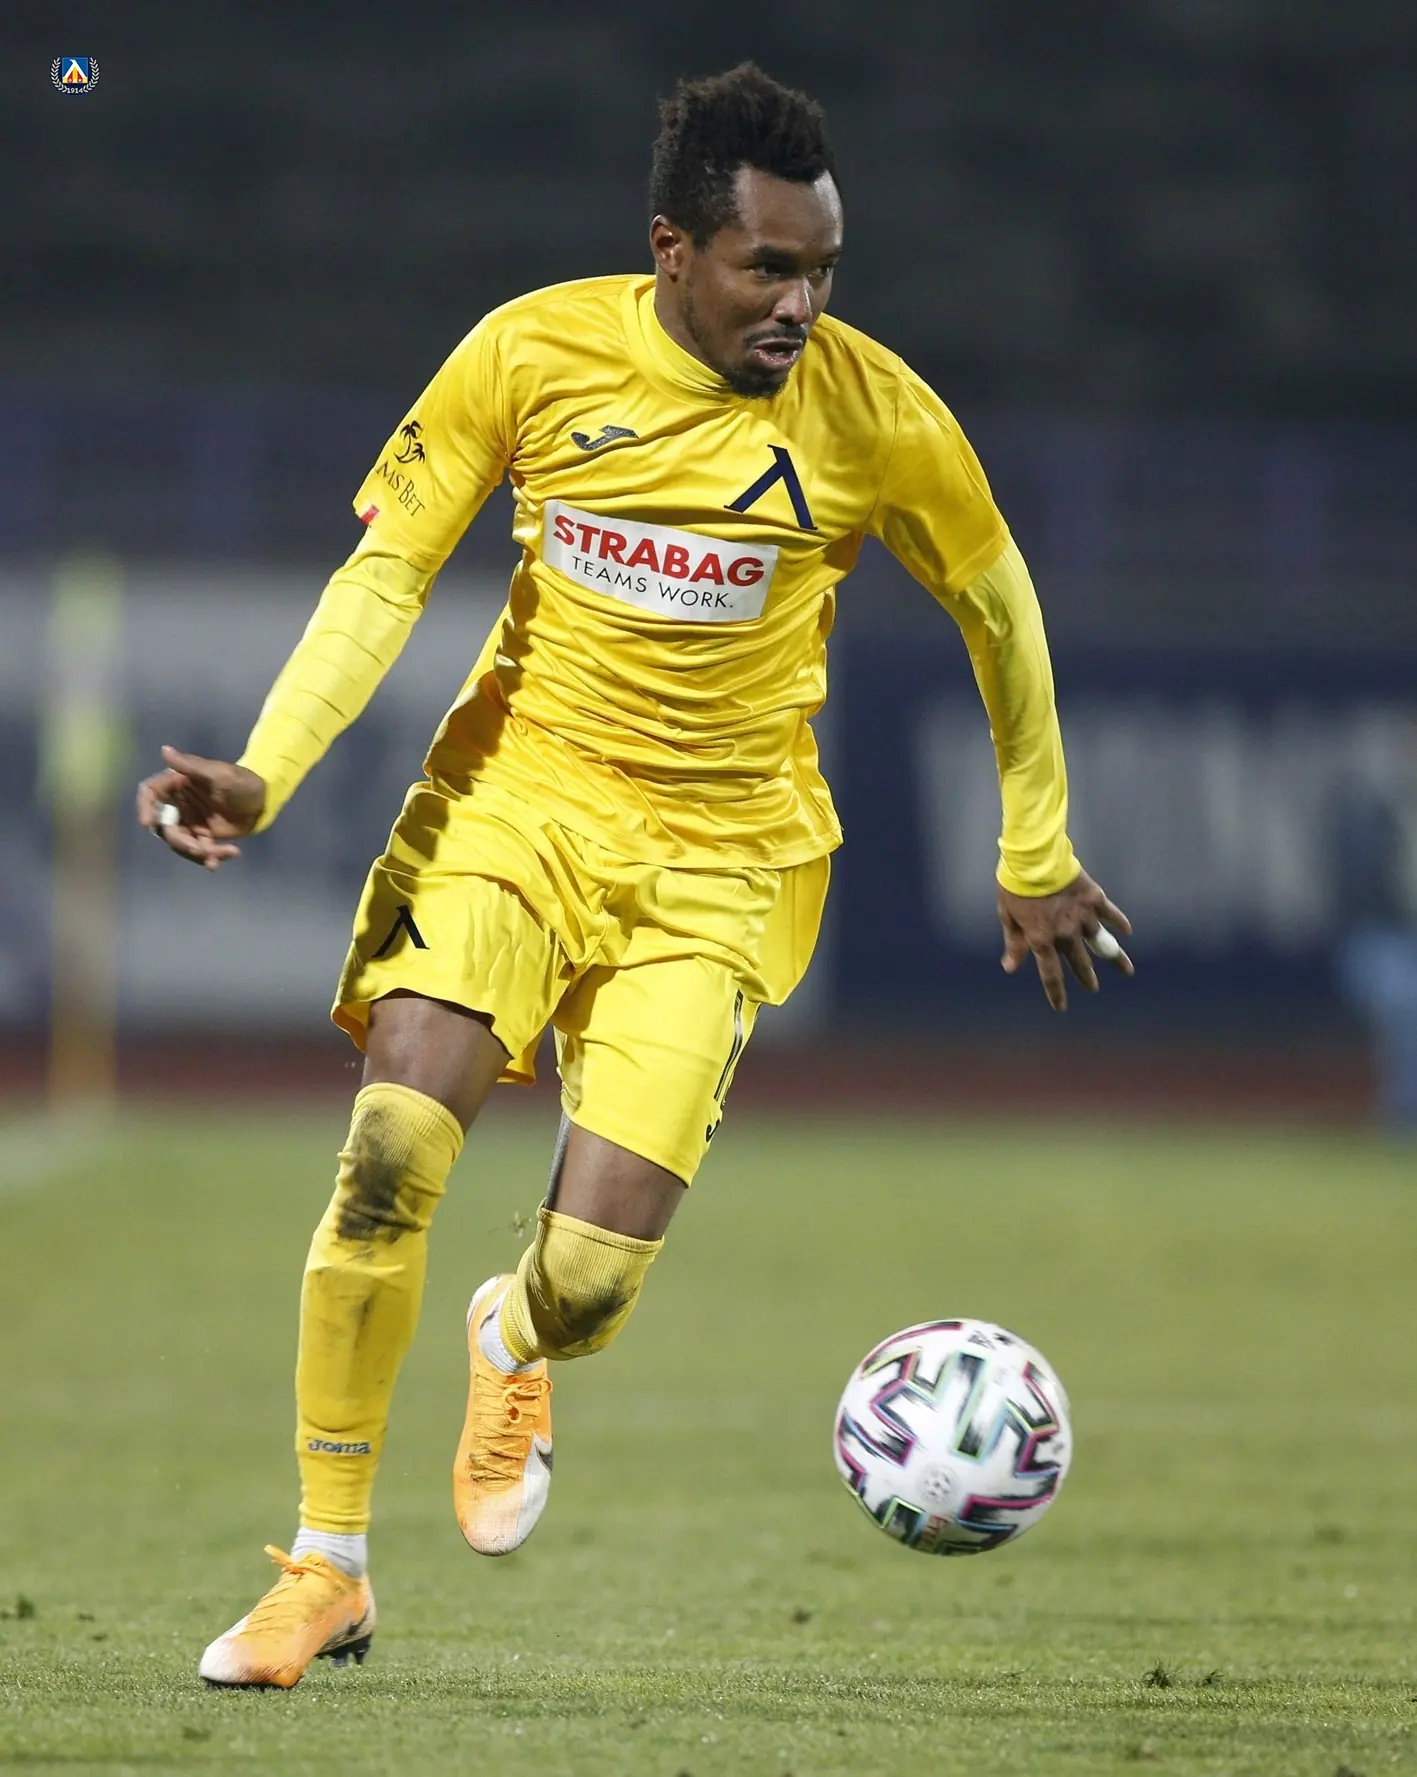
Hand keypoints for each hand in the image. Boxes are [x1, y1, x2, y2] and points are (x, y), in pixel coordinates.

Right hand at [135, 746, 265, 870]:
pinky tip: (232, 853)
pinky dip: (212, 856)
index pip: (150, 793)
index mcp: (177, 783)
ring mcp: (190, 821)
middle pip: (165, 826)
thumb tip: (165, 751)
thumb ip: (192, 766)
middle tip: (200, 850)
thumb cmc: (242, 781)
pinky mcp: (203, 836)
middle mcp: (179, 803)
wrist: (264, 800)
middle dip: (180, 842)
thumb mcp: (220, 773)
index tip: (147, 824)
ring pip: (181, 843)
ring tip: (221, 855)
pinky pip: (200, 850)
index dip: (144, 807)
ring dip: (197, 853)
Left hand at [998, 869, 1132, 1011]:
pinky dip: (1119, 922)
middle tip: (1092, 987)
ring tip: (1127, 970)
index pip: (1051, 975)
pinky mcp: (1094, 899)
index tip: (1061, 1008)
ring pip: (1103, 944)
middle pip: (1080, 963)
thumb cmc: (1015, 887)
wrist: (1034, 858)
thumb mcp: (1008, 917)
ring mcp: (1083, 917)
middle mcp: (1066, 934)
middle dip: (1086, 978)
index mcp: (1042, 940)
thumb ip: (1014, 944)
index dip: (1056, 993)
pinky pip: (1111, 915)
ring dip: (1115, 958)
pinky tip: (1127, 931)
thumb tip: (1010, 968)